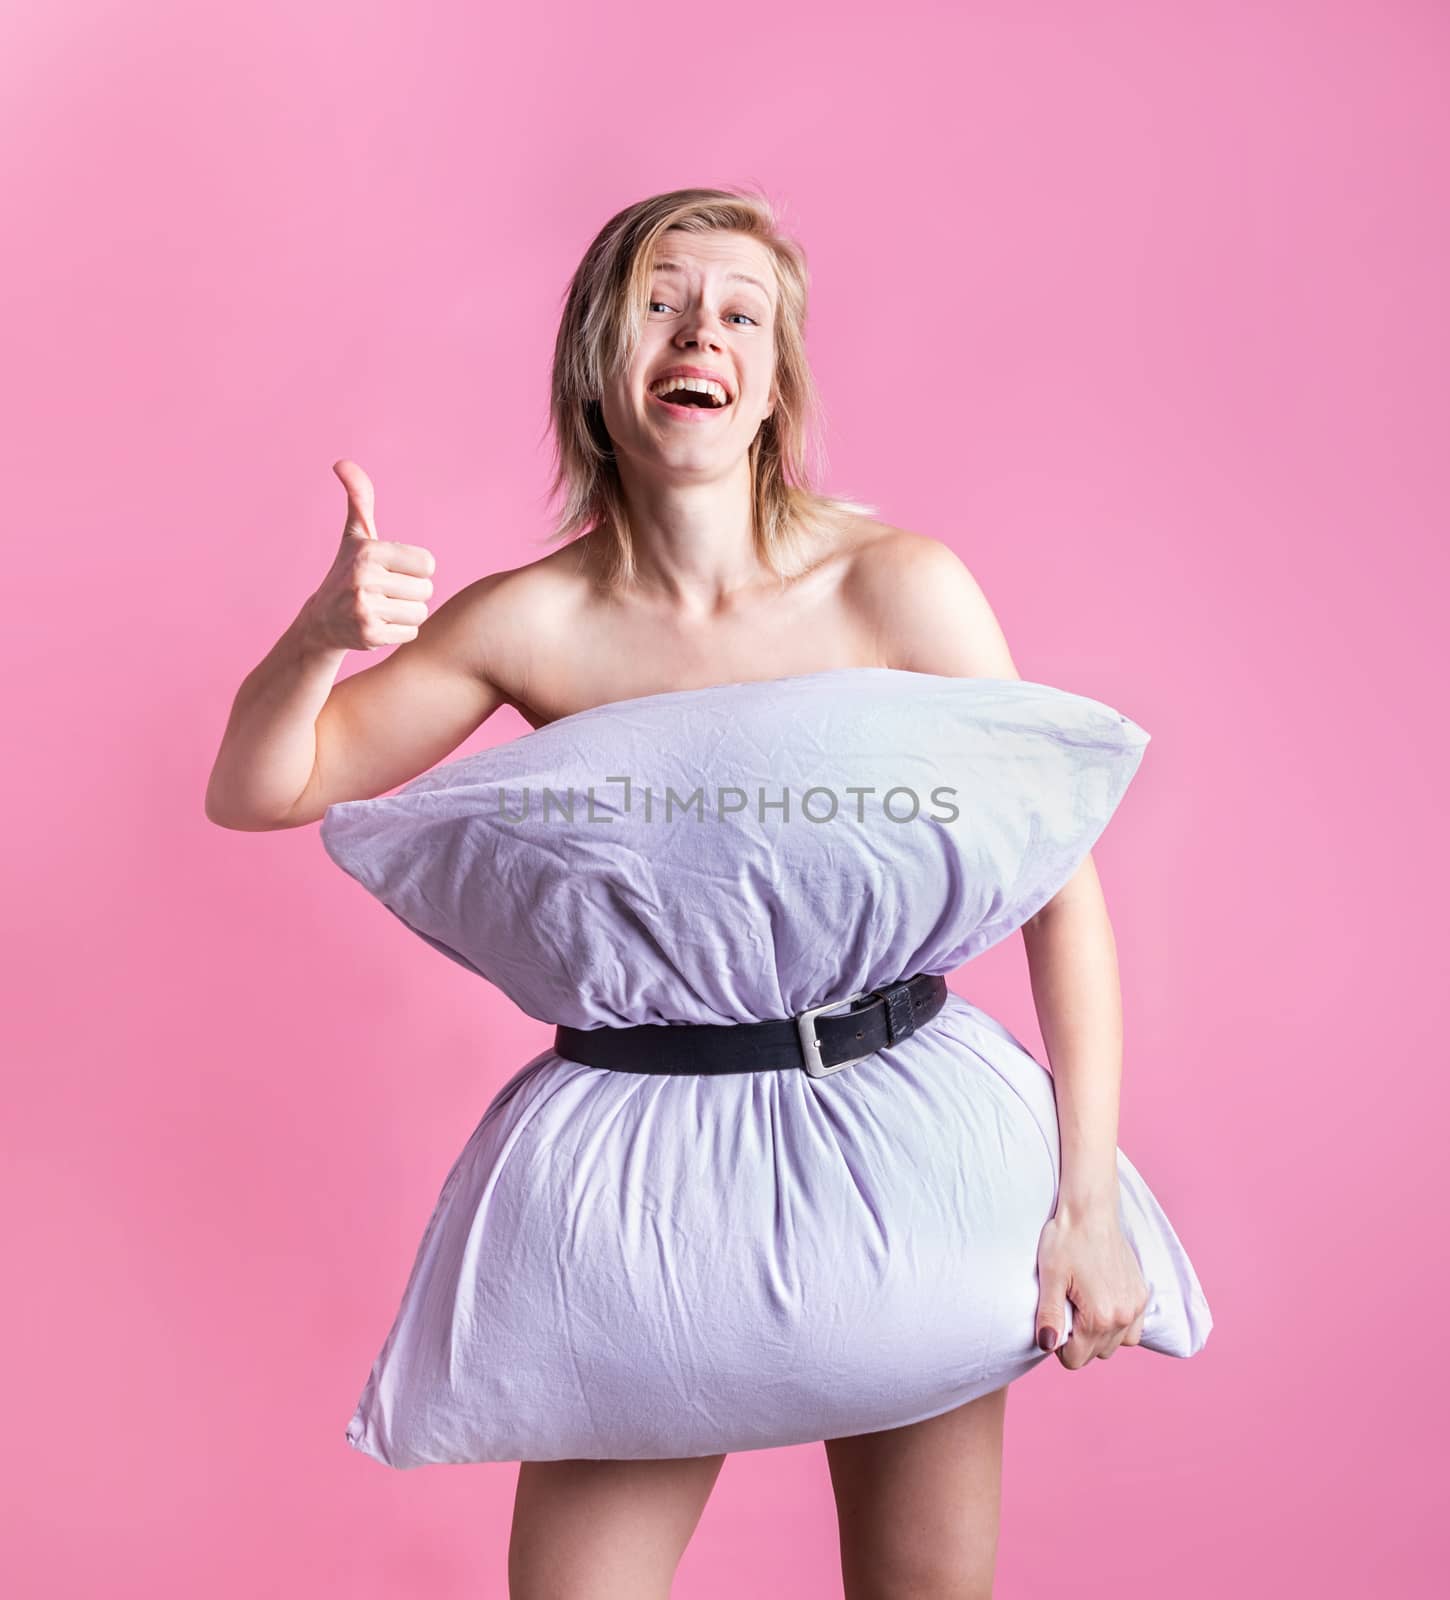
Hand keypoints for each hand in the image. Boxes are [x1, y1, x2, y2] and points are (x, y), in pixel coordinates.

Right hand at [301, 460, 436, 651]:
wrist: (322, 621)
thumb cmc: (347, 572)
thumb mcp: (355, 535)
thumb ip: (359, 499)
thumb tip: (343, 463)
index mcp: (368, 551)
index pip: (428, 564)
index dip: (416, 569)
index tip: (394, 571)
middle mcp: (364, 578)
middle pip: (426, 590)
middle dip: (412, 593)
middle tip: (387, 592)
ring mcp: (365, 609)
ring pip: (420, 613)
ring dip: (407, 614)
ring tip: (384, 608)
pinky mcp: (369, 635)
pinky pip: (411, 633)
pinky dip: (400, 632)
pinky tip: (379, 624)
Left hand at [1034, 1199, 1148, 1368]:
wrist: (1091, 1211)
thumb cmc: (1066, 1240)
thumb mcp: (1050, 1277)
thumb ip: (1049, 1315)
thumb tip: (1047, 1345)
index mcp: (1099, 1317)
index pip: (1075, 1360)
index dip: (1059, 1344)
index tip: (1055, 1319)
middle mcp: (1123, 1317)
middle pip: (1096, 1354)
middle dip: (1079, 1340)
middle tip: (1068, 1308)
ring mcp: (1136, 1307)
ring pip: (1116, 1345)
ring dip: (1099, 1336)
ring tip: (1084, 1307)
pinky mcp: (1142, 1296)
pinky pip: (1133, 1330)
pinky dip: (1119, 1326)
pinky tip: (1104, 1305)